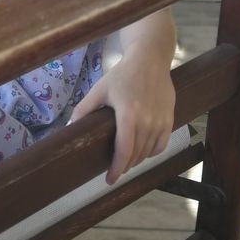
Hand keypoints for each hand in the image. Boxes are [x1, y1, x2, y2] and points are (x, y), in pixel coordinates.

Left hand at [69, 52, 174, 184]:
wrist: (150, 60)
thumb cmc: (122, 74)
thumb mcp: (100, 89)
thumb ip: (84, 109)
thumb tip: (69, 128)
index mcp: (128, 114)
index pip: (124, 151)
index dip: (116, 169)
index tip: (109, 179)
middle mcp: (147, 120)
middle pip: (136, 155)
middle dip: (124, 166)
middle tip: (114, 169)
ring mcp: (161, 121)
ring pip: (148, 152)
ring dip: (136, 160)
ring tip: (126, 160)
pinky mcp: (170, 119)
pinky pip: (161, 145)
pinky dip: (151, 152)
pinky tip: (142, 151)